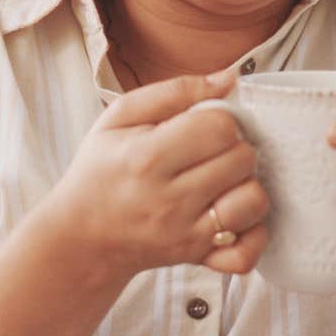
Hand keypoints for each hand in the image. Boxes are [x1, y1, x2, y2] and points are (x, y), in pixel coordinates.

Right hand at [36, 69, 270, 281]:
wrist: (81, 235)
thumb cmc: (101, 169)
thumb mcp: (120, 117)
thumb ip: (176, 91)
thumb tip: (231, 77)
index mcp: (148, 157)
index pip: (220, 126)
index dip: (221, 119)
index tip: (205, 125)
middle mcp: (170, 199)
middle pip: (243, 160)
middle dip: (236, 148)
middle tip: (214, 152)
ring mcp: (185, 234)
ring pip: (253, 202)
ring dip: (247, 186)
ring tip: (225, 181)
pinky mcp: (196, 258)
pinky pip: (246, 254)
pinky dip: (252, 235)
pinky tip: (234, 216)